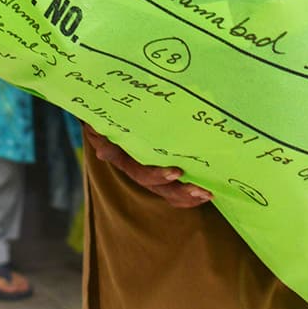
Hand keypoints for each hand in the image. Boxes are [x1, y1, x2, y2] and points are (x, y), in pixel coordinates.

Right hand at [82, 123, 212, 208]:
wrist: (107, 113)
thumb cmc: (108, 113)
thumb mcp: (100, 122)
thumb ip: (103, 137)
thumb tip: (101, 152)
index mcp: (123, 158)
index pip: (139, 172)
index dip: (157, 175)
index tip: (176, 172)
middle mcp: (136, 169)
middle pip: (157, 187)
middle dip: (179, 191)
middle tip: (200, 190)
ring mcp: (148, 172)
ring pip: (167, 191)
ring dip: (187, 196)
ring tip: (207, 194)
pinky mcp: (160, 170)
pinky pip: (173, 189)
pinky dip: (188, 194)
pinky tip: (206, 193)